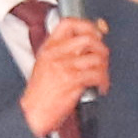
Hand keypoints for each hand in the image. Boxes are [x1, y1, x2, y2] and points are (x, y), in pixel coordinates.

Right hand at [19, 14, 109, 137]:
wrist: (33, 113)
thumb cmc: (40, 93)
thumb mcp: (46, 65)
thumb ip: (64, 52)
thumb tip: (87, 43)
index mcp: (49, 48)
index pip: (68, 23)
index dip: (87, 25)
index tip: (96, 33)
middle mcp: (56, 54)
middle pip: (88, 38)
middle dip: (101, 48)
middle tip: (102, 58)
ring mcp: (64, 66)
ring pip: (96, 57)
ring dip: (104, 67)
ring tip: (102, 75)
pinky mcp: (72, 81)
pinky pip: (97, 74)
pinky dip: (104, 81)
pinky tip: (100, 87)